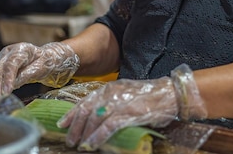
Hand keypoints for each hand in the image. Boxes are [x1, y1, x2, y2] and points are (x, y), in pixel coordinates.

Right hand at [0, 42, 79, 100]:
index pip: (11, 64)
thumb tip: (13, 85)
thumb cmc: (45, 62)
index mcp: (22, 49)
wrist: (44, 57)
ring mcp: (2, 57)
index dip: (7, 79)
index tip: (6, 92)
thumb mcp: (41, 68)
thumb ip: (27, 74)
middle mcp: (9, 51)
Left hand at [58, 64, 205, 150]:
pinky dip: (98, 136)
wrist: (170, 94)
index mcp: (110, 88)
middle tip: (70, 139)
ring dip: (84, 134)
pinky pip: (108, 126)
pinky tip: (92, 145)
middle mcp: (112, 93)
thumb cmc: (149, 97)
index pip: (85, 101)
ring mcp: (120, 103)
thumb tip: (95, 118)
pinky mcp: (129, 114)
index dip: (72, 114)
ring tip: (79, 145)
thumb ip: (111, 103)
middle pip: (86, 110)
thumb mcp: (126, 95)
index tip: (63, 124)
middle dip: (76, 127)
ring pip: (94, 119)